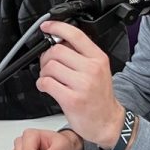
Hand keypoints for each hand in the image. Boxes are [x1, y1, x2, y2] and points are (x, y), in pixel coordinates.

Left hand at [34, 21, 124, 149]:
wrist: (108, 122)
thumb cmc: (100, 98)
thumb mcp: (98, 70)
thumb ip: (81, 55)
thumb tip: (58, 40)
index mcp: (98, 58)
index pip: (75, 35)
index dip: (57, 27)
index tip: (47, 26)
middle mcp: (92, 69)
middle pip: (57, 50)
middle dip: (46, 57)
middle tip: (48, 65)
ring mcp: (82, 85)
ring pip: (50, 66)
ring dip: (43, 72)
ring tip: (49, 78)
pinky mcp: (72, 99)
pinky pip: (47, 83)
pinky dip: (42, 84)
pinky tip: (47, 87)